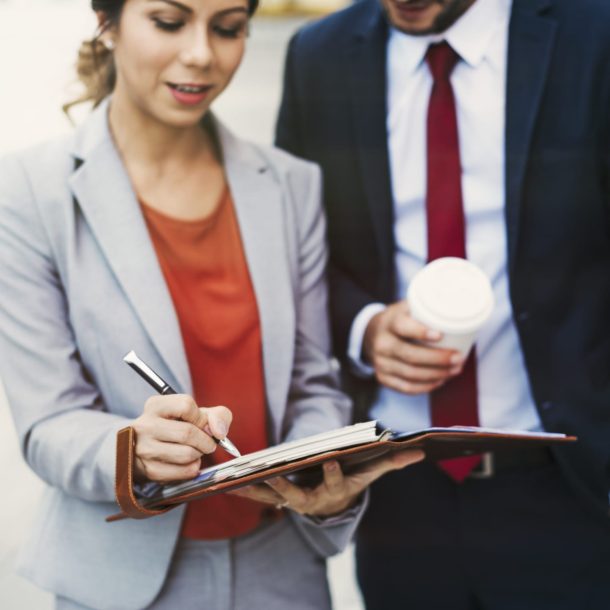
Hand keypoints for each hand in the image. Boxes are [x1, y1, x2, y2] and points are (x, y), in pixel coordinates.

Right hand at [132, 395, 231, 482]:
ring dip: (200, 454)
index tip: (204, 425)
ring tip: (197, 451)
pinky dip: (194, 468)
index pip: (186, 405)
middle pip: (187, 432)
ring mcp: (145, 449)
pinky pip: (184, 471)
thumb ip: (218, 415)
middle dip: (206, 440)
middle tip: (208, 443)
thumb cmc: (179, 426)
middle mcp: (145, 426)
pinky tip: (188, 462)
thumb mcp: (197, 413)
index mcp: (156, 406)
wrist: (152, 448)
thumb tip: (220, 432)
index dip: (202, 417)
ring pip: (187, 454)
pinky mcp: (149, 470)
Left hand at [229, 449, 423, 516]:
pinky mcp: (276, 498)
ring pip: (270, 497)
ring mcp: (292, 500)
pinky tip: (223, 484)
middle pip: (296, 494)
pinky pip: (257, 495)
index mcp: (334, 489)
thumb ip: (391, 462)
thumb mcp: (369, 474)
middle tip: (272, 477)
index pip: (334, 480)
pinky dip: (242, 490)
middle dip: (284, 486)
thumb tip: (420, 450)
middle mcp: (312, 499)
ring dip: (253, 490)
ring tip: (234, 482)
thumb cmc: (350, 483)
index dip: (333, 471)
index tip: (329, 460)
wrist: (331, 506)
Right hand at [363, 300, 463, 394]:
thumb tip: (459, 307)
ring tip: (455, 370)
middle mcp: (382, 343)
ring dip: (437, 374)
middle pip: (410, 355)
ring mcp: (380, 362)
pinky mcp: (382, 377)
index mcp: (389, 323)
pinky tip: (439, 381)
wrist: (372, 334)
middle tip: (458, 358)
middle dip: (438, 359)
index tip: (440, 335)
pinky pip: (406, 387)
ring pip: (411, 374)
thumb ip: (426, 307)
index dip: (421, 332)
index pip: (402, 327)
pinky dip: (425, 386)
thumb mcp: (406, 308)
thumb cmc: (398, 320)